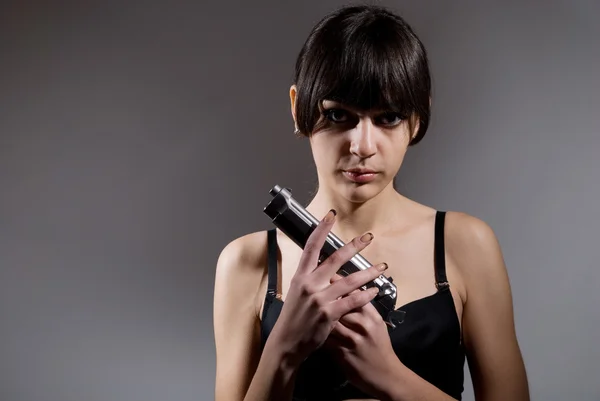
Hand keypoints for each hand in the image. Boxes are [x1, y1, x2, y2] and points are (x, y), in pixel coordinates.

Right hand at [268, 209, 388, 366]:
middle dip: (354, 246)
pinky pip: (353, 301)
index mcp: (300, 276)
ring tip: (382, 267)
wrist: (286, 343)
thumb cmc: (292, 319)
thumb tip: (324, 268)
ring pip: (350, 280)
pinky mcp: (329, 314)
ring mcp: (319, 299)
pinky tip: (374, 291)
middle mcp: (309, 284)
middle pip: (335, 259)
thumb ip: (311, 280)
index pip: (311, 247)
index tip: (331, 216)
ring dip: (369, 272)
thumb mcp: (296, 294)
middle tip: (369, 237)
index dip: (321, 230)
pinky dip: (366, 295)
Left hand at [323, 274, 402, 398]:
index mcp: (371, 316)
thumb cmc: (380, 346)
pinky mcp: (342, 354)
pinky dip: (318, 333)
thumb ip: (364, 307)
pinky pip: (326, 339)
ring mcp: (351, 340)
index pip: (353, 293)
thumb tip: (350, 288)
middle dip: (325, 296)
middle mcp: (362, 325)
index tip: (329, 276)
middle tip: (314, 289)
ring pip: (329, 321)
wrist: (385, 375)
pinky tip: (311, 328)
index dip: (339, 283)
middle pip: (338, 304)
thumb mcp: (377, 324)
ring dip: (318, 314)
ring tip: (310, 307)